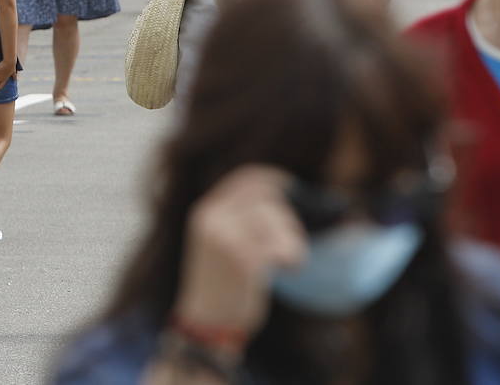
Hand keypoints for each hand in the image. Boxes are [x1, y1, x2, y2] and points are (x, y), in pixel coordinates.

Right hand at [171, 165, 306, 338]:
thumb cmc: (221, 284)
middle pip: (267, 199)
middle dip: (288, 219)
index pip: (244, 178)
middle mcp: (212, 219)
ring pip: (275, 220)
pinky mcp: (241, 259)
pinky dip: (293, 256)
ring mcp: (225, 238)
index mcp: (205, 212)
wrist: (206, 322)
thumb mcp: (220, 243)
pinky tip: (289, 268)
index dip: (272, 178)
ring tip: (287, 261)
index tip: (290, 185)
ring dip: (292, 240)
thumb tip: (279, 196)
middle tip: (291, 245)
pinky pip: (279, 245)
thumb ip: (239, 219)